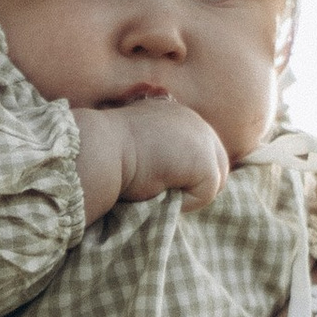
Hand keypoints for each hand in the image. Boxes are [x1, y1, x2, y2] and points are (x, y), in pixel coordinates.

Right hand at [73, 99, 231, 219]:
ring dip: (186, 193)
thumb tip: (169, 176)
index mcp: (175, 114)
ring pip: (212, 182)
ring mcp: (203, 138)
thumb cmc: (106, 151)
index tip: (161, 183)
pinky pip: (205, 195)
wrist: (100, 148)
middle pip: (216, 166)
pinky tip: (158, 189)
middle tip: (162, 191)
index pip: (199, 150)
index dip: (187, 173)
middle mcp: (194, 120)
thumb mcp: (135, 144)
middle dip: (195, 185)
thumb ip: (156, 150)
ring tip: (156, 188)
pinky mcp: (206, 161)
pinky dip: (183, 202)